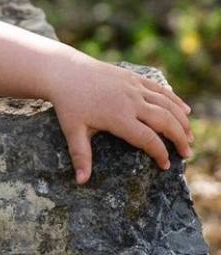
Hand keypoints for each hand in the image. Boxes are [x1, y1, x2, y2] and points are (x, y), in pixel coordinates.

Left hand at [48, 55, 192, 183]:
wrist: (65, 72)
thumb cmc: (68, 105)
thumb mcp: (72, 131)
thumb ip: (81, 156)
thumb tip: (81, 181)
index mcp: (118, 117)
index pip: (147, 139)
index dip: (160, 153)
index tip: (165, 165)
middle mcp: (131, 102)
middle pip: (165, 121)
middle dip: (179, 139)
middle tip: (186, 153)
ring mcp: (135, 88)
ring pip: (167, 105)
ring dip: (182, 121)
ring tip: (189, 137)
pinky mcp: (134, 78)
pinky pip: (161, 90)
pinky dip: (175, 100)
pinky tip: (185, 111)